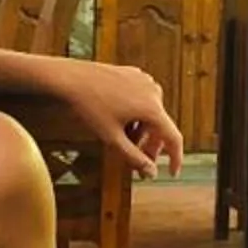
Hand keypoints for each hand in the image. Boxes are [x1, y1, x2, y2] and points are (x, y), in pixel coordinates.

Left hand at [42, 58, 183, 177]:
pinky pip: (143, 100)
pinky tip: (121, 122)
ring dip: (143, 131)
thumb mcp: (112, 138)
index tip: (172, 171)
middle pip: (161, 126)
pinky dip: (137, 115)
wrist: (72, 78)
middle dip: (152, 147)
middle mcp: (153, 92)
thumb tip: (151, 172)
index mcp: (152, 108)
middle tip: (141, 163)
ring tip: (126, 142)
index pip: (173, 138)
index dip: (175, 158)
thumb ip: (134, 158)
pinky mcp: (134, 75)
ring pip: (151, 114)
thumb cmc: (89, 105)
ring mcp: (144, 81)